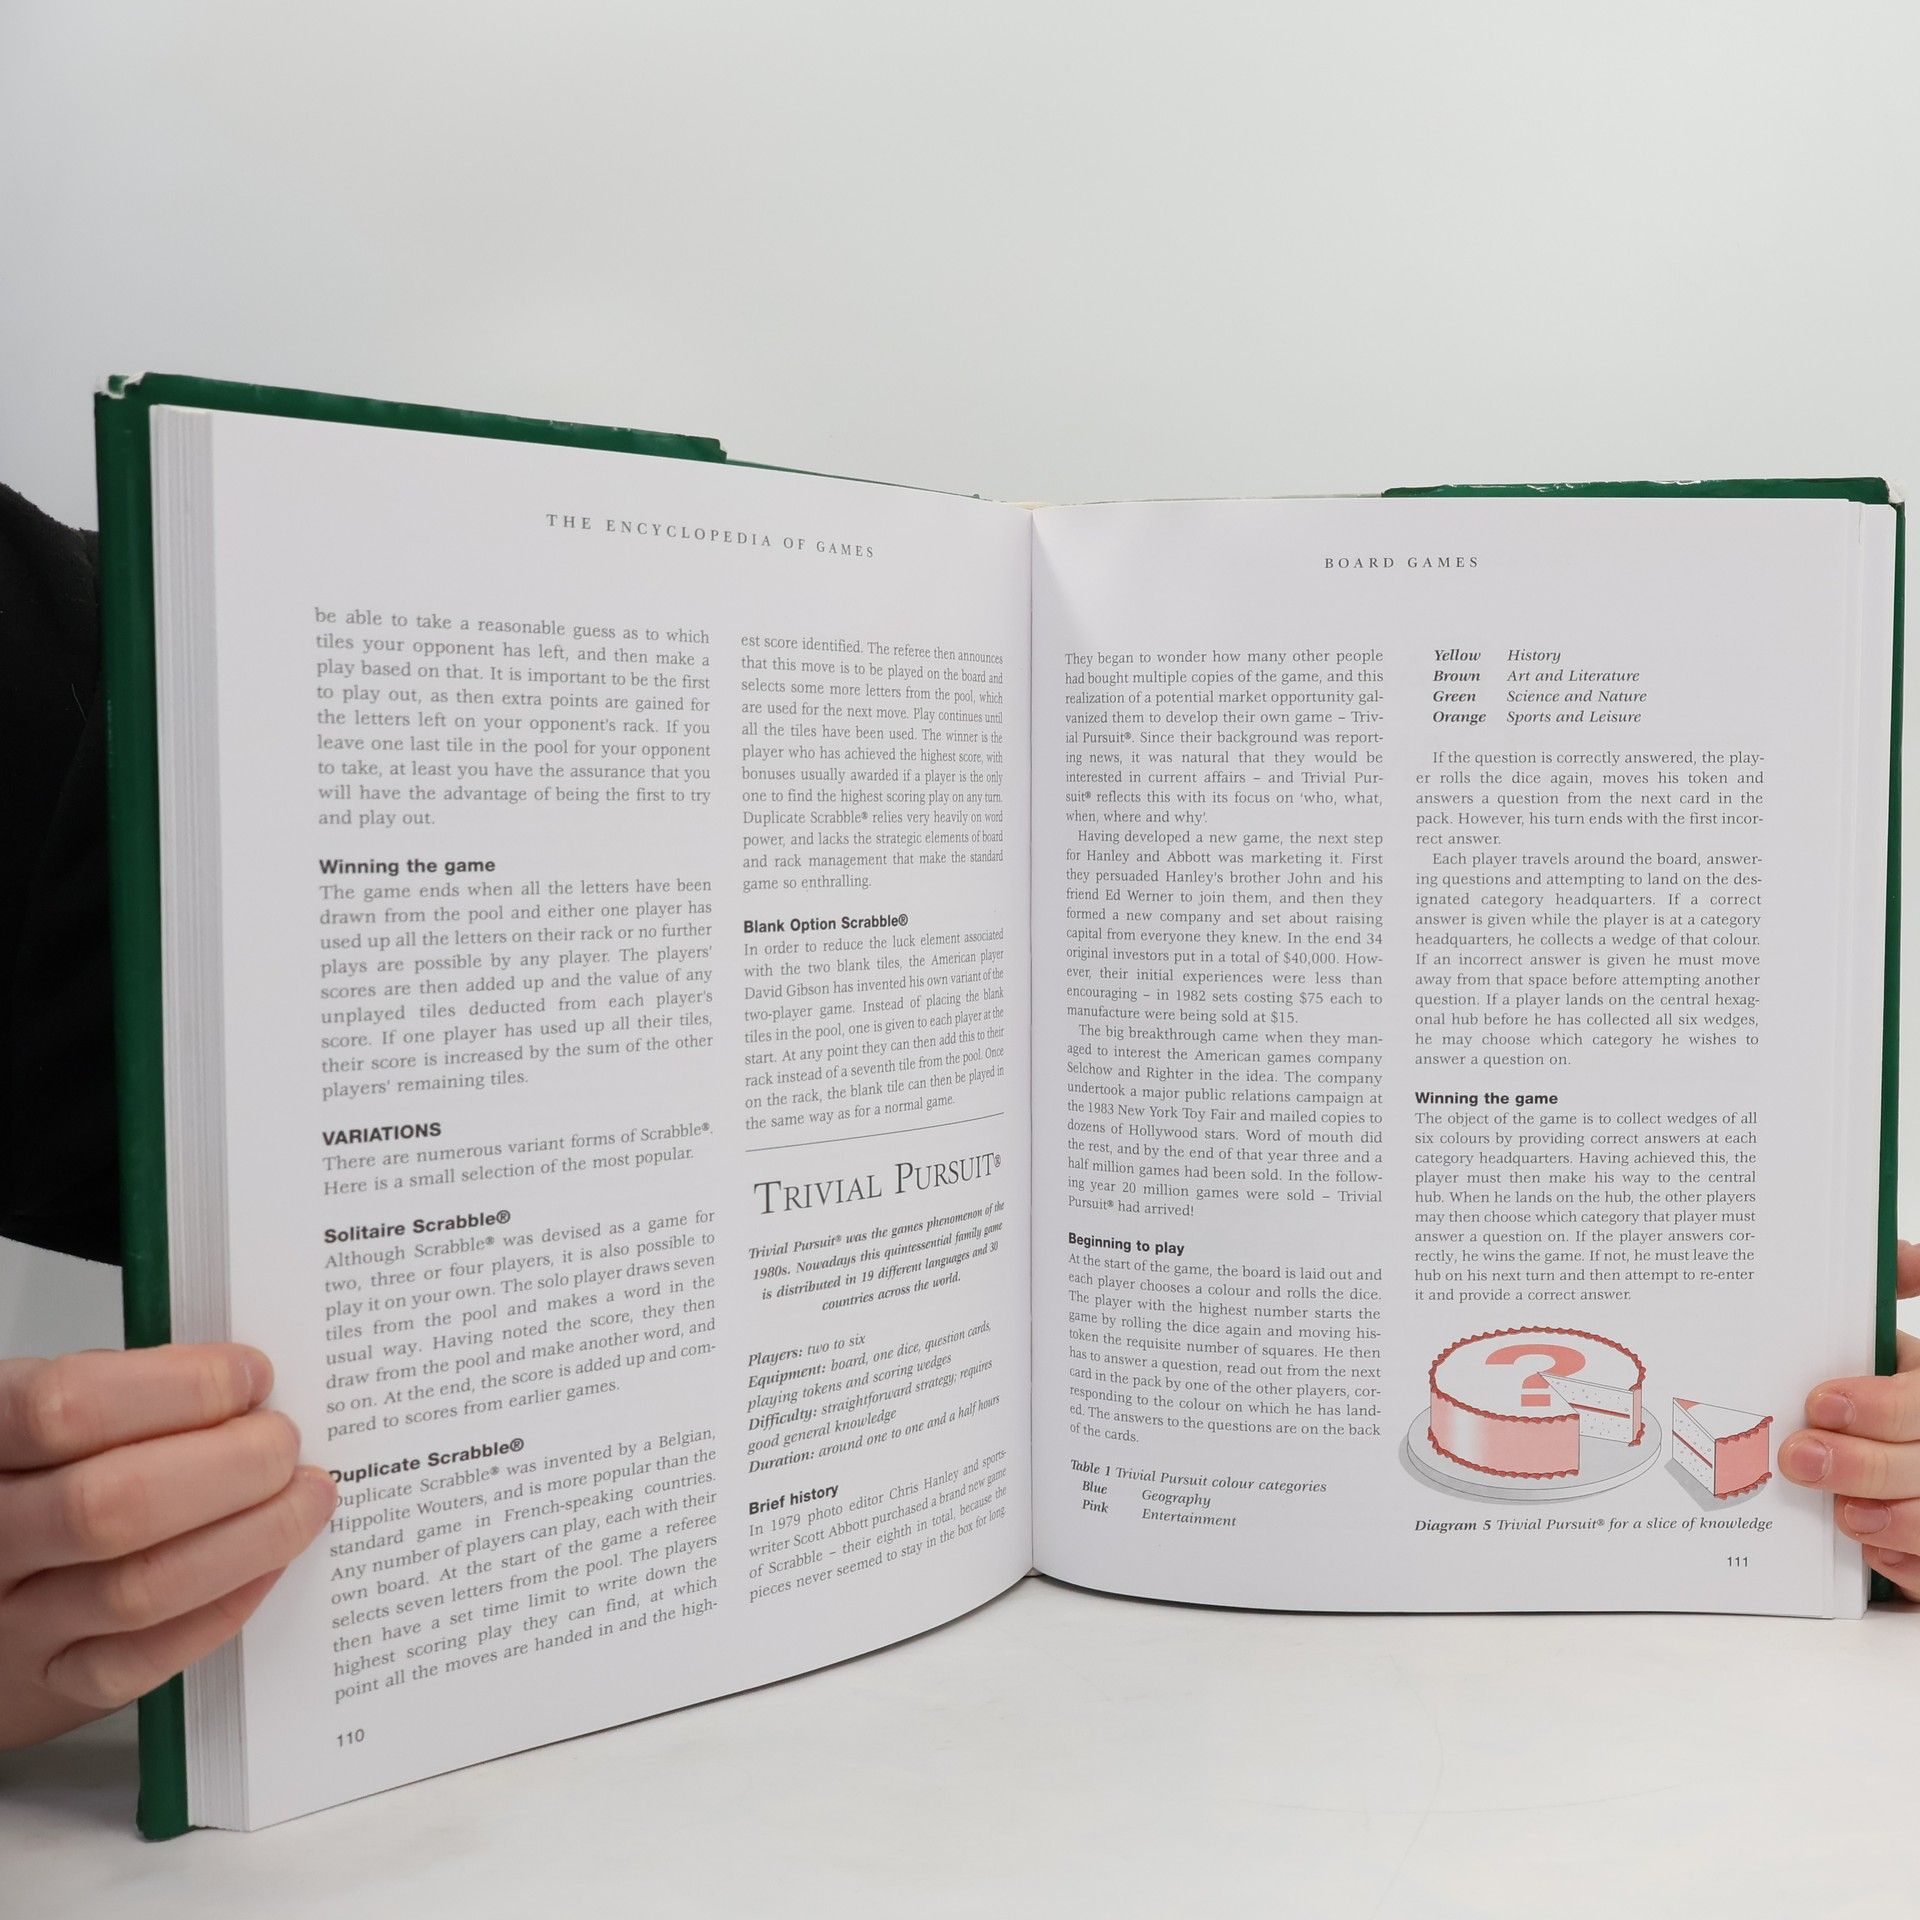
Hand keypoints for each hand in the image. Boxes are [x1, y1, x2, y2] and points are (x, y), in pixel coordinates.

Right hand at [0, 1344, 334, 1748]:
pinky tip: (266, 1565)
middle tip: (284, 1443)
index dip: (184, 1386)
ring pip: (142, 1588)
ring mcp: (12, 1620)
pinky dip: (223, 1607)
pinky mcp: (49, 1684)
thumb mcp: (50, 1424)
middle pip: (116, 1503)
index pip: (71, 1407)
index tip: (252, 1376)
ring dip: (252, 1537)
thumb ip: (129, 1399)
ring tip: (304, 1498)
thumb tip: (246, 1387)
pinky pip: (141, 1661)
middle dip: (234, 1465)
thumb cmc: (31, 1484)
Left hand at [1780, 1239, 1919, 1599]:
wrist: (1895, 1430)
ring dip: (1890, 1520)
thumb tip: (1894, 1250)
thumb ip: (1894, 1285)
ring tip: (1840, 1512)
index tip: (1821, 1402)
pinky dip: (1908, 1565)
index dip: (1882, 1406)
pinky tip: (1873, 1550)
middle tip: (1800, 1458)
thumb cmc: (1890, 1383)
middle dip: (1867, 1465)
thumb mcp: (1890, 1337)